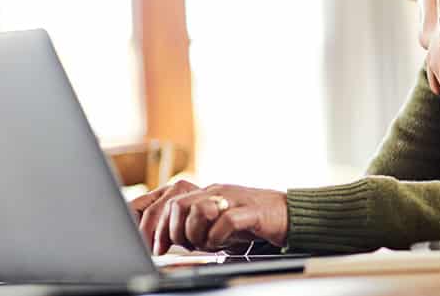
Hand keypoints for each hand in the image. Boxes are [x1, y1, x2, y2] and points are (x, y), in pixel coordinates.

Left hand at [129, 180, 287, 253]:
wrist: (286, 214)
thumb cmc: (248, 221)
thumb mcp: (213, 223)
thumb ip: (190, 227)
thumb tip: (160, 240)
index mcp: (203, 193)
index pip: (166, 201)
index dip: (152, 225)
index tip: (153, 248)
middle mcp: (215, 192)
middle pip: (176, 205)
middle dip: (170, 232)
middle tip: (180, 248)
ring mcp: (232, 199)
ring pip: (197, 210)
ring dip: (195, 234)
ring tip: (206, 244)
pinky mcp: (251, 211)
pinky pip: (226, 222)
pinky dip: (219, 237)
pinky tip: (223, 244)